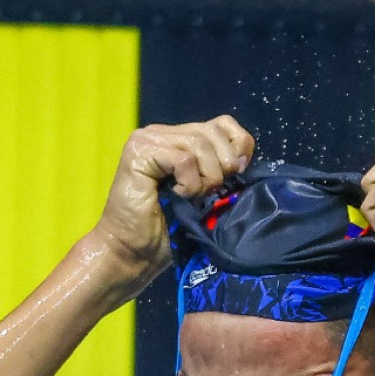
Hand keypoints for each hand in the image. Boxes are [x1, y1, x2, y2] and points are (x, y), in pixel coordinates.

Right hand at [88, 116, 253, 286]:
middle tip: (212, 193)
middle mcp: (162, 133)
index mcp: (180, 139)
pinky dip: (189, 184)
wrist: (132, 252)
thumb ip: (222, 169)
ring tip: (192, 199)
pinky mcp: (138, 152)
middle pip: (214, 131)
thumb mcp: (208, 194)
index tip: (238, 175)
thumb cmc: (170, 229)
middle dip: (223, 166)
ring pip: (200, 144)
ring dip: (206, 179)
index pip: (223, 124)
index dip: (239, 146)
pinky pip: (183, 160)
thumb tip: (242, 159)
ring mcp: (147, 140)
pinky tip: (177, 197)